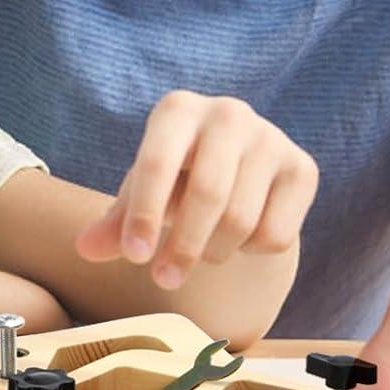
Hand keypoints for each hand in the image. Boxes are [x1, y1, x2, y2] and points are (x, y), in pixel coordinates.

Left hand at [75, 91, 317, 288]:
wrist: (240, 168)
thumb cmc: (177, 179)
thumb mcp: (142, 193)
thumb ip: (116, 222)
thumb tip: (86, 249)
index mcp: (178, 109)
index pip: (157, 163)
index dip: (143, 216)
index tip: (135, 258)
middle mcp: (229, 113)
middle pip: (207, 194)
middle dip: (182, 247)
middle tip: (164, 280)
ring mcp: (271, 138)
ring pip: (241, 220)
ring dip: (214, 252)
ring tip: (201, 251)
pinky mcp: (303, 168)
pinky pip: (275, 234)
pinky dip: (251, 252)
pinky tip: (241, 237)